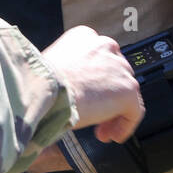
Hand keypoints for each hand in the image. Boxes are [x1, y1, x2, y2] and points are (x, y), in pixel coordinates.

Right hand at [41, 26, 143, 142]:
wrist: (43, 90)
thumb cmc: (38, 82)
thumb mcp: (50, 67)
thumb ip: (67, 71)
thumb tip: (70, 88)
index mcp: (84, 36)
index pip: (100, 60)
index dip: (95, 83)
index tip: (87, 96)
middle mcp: (106, 46)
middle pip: (115, 76)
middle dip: (106, 98)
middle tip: (94, 116)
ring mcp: (119, 67)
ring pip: (126, 94)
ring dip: (113, 114)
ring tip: (100, 130)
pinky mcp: (128, 89)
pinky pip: (134, 112)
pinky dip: (125, 126)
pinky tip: (111, 135)